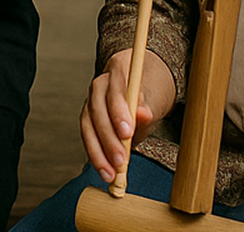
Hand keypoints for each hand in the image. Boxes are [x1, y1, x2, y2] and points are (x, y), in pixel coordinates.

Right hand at [81, 49, 175, 183]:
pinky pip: (88, 135)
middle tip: (121, 160)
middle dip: (109, 138)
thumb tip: (143, 114)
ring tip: (111, 173)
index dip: (118, 111)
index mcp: (118, 70)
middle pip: (98, 110)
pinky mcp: (88, 117)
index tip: (127, 132)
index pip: (115, 90)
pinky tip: (105, 170)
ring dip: (98, 151)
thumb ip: (148, 108)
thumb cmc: (149, 93)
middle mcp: (100, 84)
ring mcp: (91, 100)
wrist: (141, 90)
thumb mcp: (155, 98)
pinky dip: (96, 154)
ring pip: (88, 126)